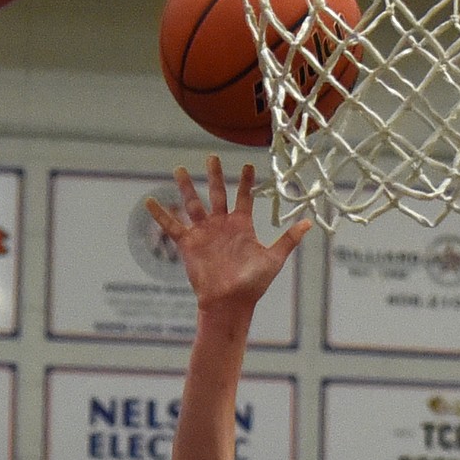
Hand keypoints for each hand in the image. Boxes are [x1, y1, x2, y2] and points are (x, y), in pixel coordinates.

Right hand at [146, 157, 308, 316]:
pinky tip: (150, 201)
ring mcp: (204, 233)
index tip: (248, 165)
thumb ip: (288, 239)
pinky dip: (160, 214)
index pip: (243, 197)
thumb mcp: (273, 259)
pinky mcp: (189, 244)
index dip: (246, 182)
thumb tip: (309, 223)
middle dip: (215, 175)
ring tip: (179, 169)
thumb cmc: (252, 284)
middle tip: (211, 156)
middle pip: (217, 193)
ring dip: (186, 187)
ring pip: (193, 203)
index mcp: (241, 226)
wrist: (229, 302)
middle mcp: (221, 225)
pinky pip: (172, 225)